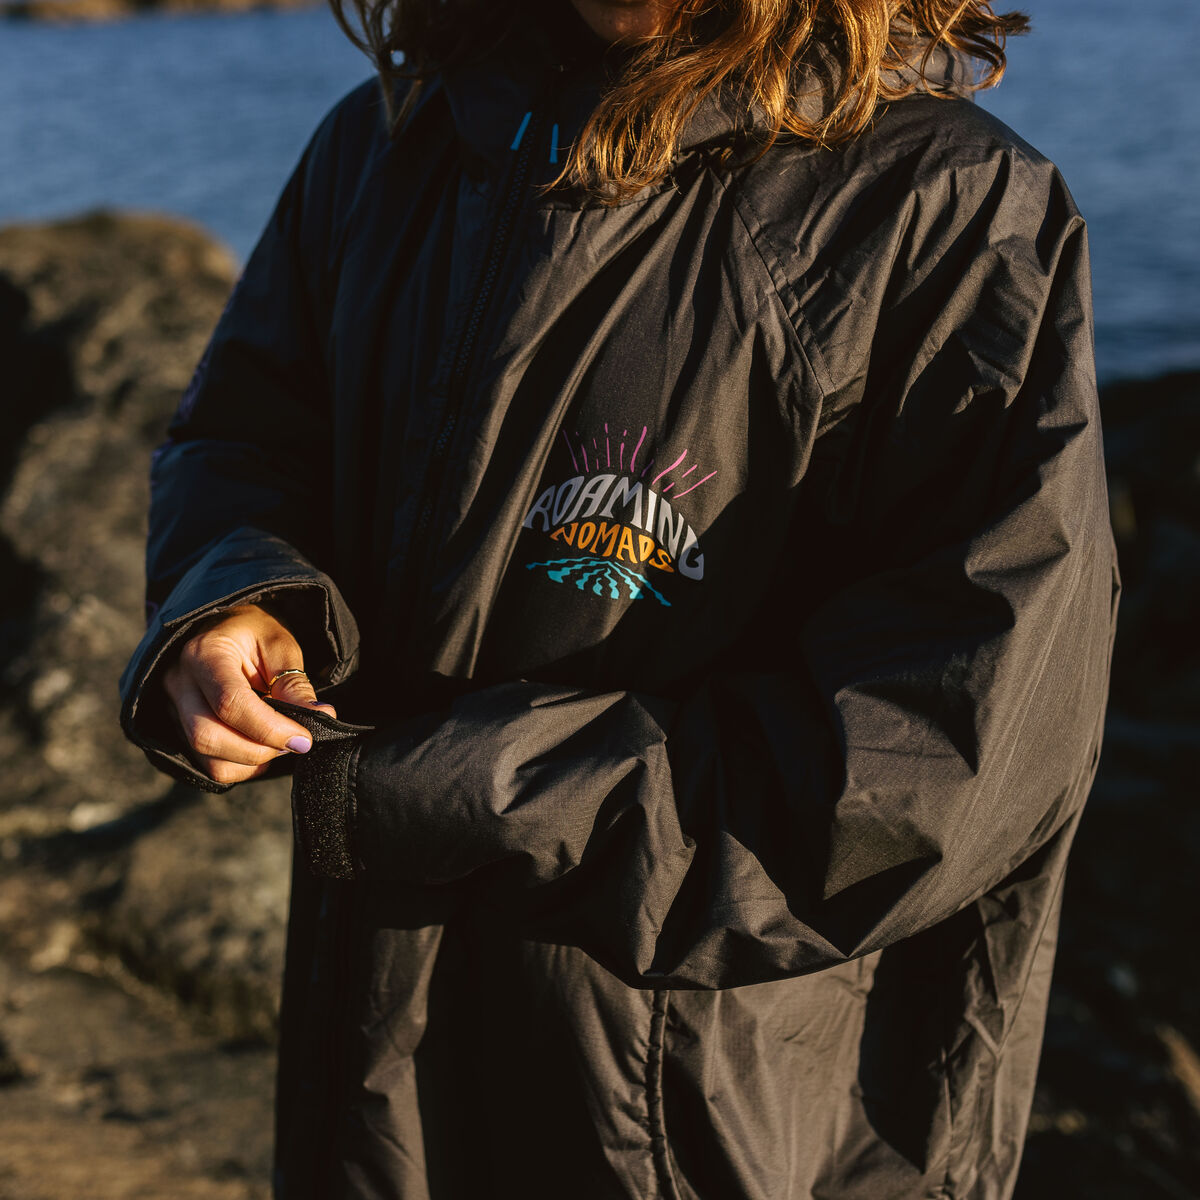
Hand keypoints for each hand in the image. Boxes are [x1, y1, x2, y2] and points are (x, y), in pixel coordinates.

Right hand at [162, 603, 336, 785]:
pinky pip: (208, 764)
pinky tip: (262, 747)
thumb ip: (294, 684)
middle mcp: (180, 682)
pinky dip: (242, 766)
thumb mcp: (281, 647)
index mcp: (204, 653)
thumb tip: (319, 718)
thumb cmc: (256, 634)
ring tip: (280, 742)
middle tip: (295, 741)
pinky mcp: (180, 728)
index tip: (304, 739)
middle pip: (208, 736)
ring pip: (206, 757)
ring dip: (252, 761)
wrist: (227, 629)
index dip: (270, 728)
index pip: (229, 703)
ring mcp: (173, 708)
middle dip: (260, 750)